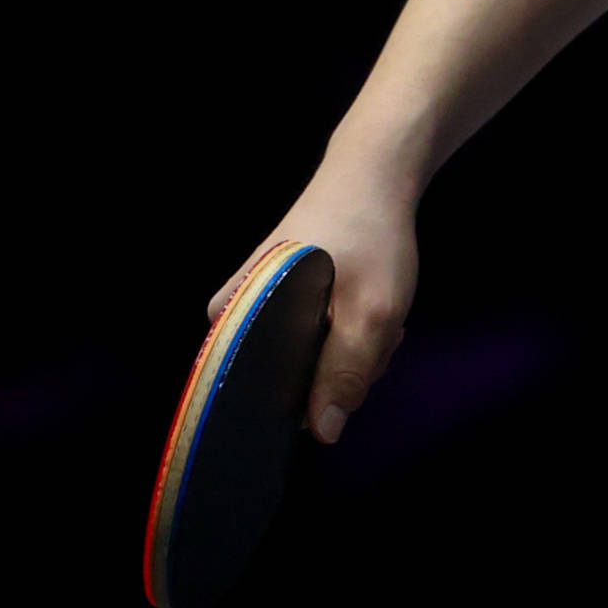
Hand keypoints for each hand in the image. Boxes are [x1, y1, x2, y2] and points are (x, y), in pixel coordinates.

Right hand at [212, 151, 417, 444]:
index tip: (346, 367)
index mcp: (231, 322)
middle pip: (295, 381)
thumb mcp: (371, 311)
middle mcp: (235, 320)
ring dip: (357, 348)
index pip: (259, 396)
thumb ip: (345, 373)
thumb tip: (323, 434)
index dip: (309, 397)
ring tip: (374, 307)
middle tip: (375, 324)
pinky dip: (353, 333)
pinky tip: (370, 307)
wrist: (374, 173)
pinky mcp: (286, 305)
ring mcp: (261, 312)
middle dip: (347, 365)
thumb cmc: (368, 237)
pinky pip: (322, 341)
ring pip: (316, 362)